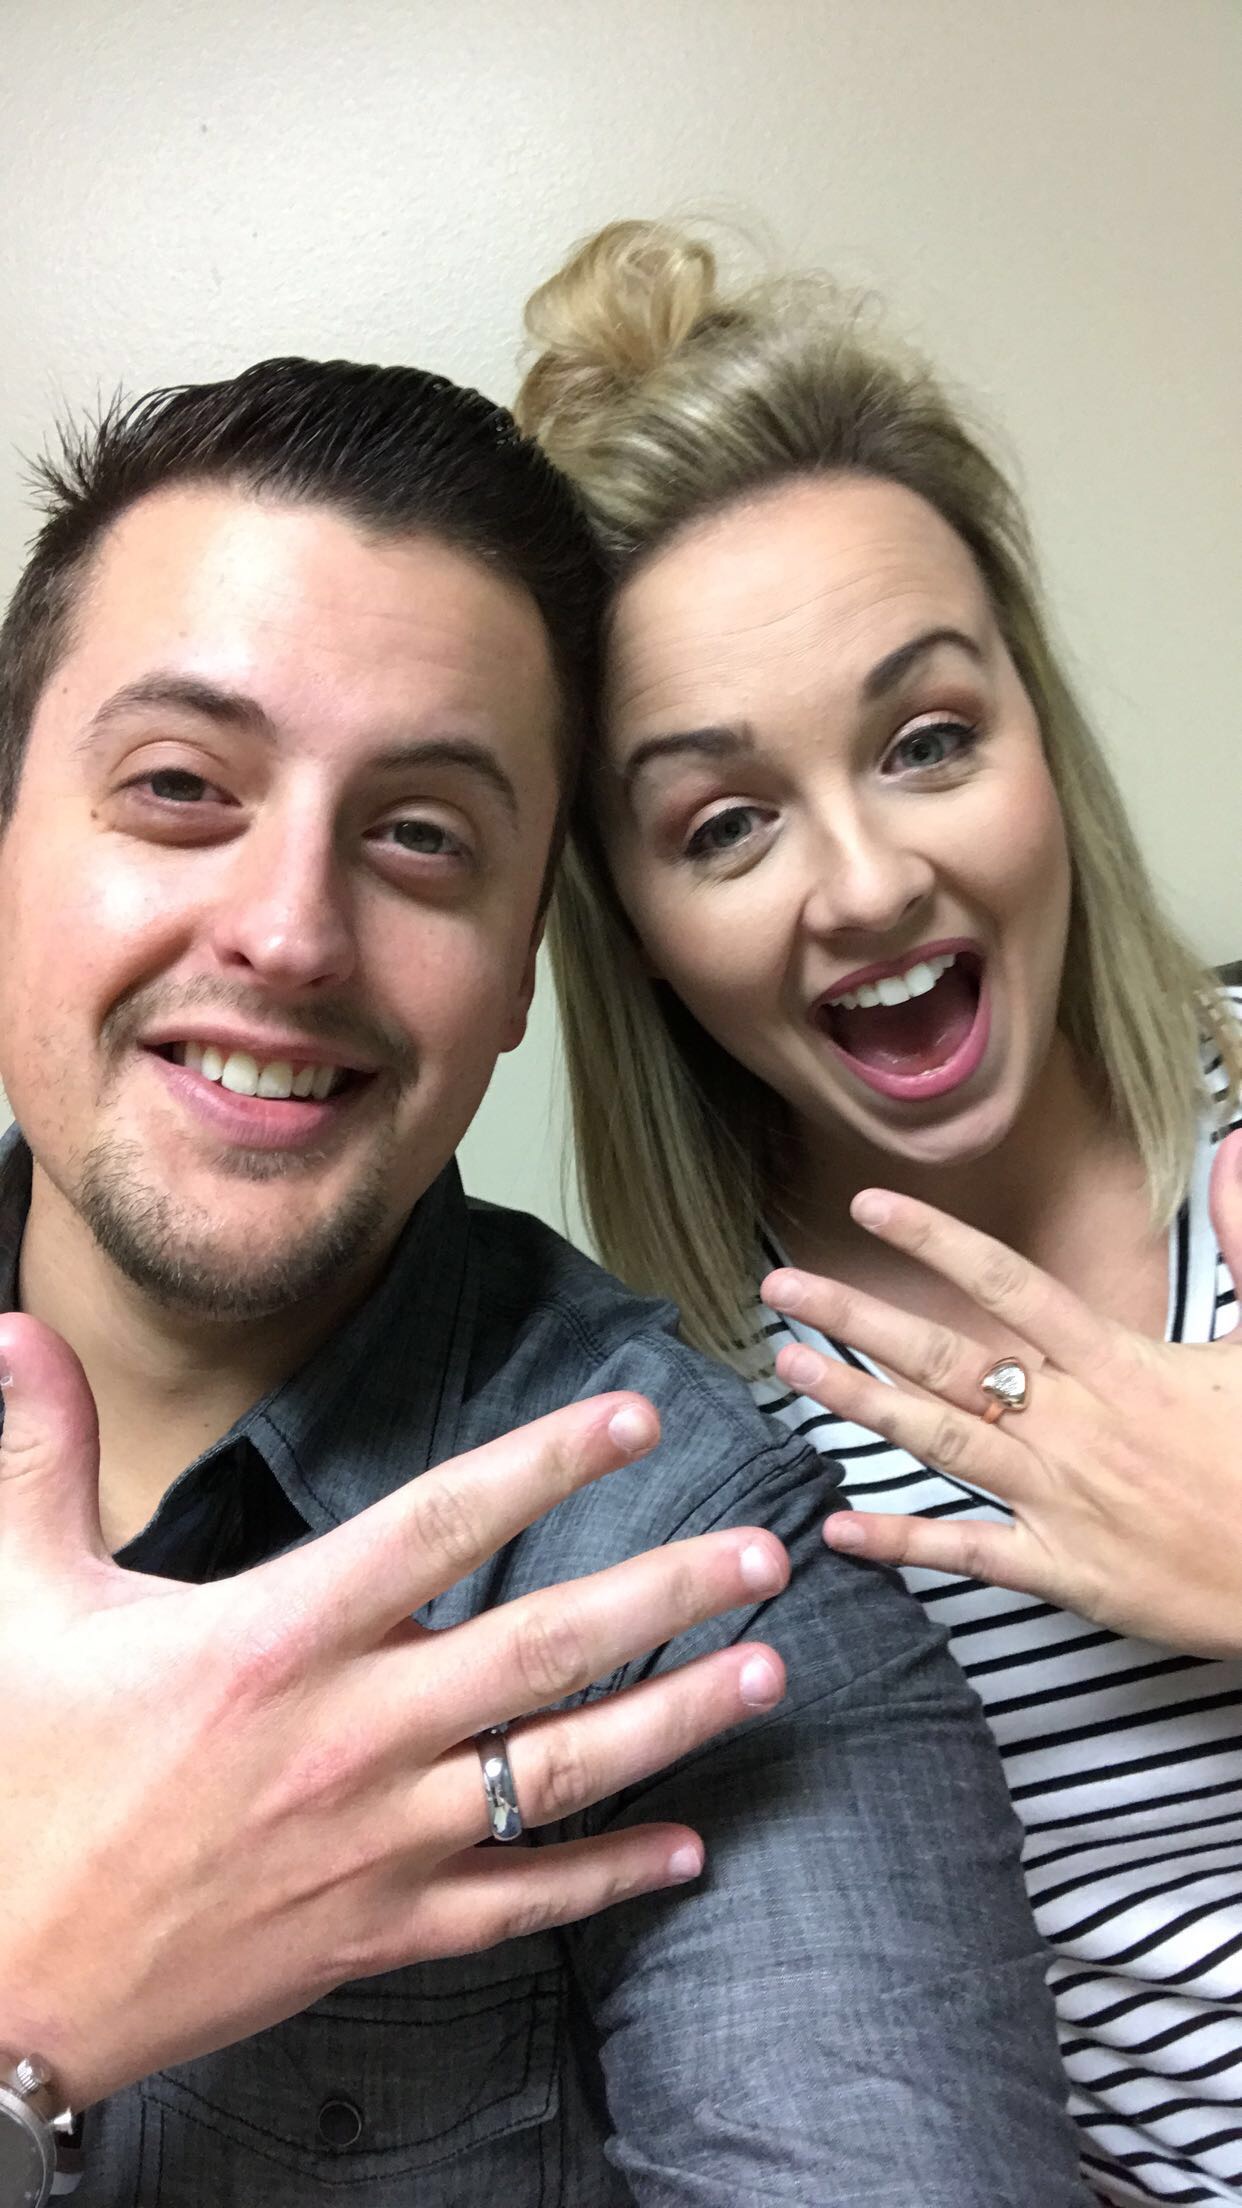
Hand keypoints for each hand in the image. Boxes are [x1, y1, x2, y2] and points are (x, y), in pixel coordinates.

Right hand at [0, 1316, 787, 2108]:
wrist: (1, 1989)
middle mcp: (349, 1737)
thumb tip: (16, 1328)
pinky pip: (517, 1906)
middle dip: (665, 1595)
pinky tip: (685, 1851)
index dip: (547, 1462)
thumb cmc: (18, 1787)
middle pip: (541, 1648)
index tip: (635, 1415)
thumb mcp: (19, 1603)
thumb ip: (36, 1457)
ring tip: (769, 1674)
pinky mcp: (374, 1934)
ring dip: (673, 1721)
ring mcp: (375, 1846)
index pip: (440, 1525)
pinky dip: (605, 1878)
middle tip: (767, 1556)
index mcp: (274, 1642)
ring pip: (556, 1774)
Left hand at [761, 1129, 1241, 1657]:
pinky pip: (969, 1552)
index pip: (1010, 1286)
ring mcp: (1061, 1499)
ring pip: (941, 1441)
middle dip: (860, 1321)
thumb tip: (1239, 1147)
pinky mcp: (1063, 1571)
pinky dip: (903, 1540)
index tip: (869, 1207)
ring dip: (859, 1405)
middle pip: (948, 1358)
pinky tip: (838, 1526)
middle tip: (781, 1291)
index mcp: (1120, 1363)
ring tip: (790, 1369)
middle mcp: (1075, 1425)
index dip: (937, 1242)